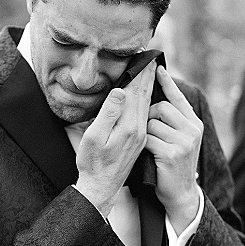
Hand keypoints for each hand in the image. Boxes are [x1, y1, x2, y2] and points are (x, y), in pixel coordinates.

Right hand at [75, 60, 156, 217]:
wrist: (100, 188)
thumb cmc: (92, 163)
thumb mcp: (94, 137)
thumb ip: (109, 113)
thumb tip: (121, 91)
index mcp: (129, 126)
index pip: (136, 92)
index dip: (139, 74)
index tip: (144, 57)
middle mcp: (138, 130)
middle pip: (144, 96)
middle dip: (148, 77)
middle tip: (152, 58)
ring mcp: (139, 136)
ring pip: (146, 105)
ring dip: (148, 87)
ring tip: (152, 71)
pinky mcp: (138, 141)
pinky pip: (144, 115)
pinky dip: (145, 101)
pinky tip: (146, 97)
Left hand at [145, 66, 202, 233]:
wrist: (180, 194)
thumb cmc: (172, 164)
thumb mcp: (179, 140)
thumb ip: (172, 121)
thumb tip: (154, 98)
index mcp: (193, 123)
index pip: (177, 98)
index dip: (167, 83)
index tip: (157, 68)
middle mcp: (192, 129)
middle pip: (160, 108)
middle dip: (148, 117)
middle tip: (147, 131)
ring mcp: (184, 141)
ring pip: (152, 123)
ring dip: (145, 134)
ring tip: (151, 148)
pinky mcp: (173, 153)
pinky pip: (148, 139)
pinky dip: (143, 146)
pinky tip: (148, 155)